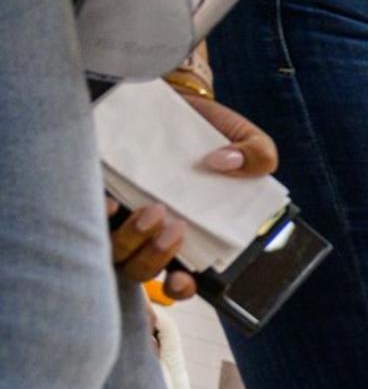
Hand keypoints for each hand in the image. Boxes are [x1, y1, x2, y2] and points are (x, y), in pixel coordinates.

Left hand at [105, 90, 279, 298]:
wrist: (177, 100)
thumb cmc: (215, 131)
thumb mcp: (252, 141)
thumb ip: (258, 157)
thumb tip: (223, 163)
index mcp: (194, 235)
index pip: (181, 280)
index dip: (179, 288)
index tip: (181, 278)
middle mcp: (154, 233)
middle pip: (141, 269)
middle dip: (155, 258)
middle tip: (176, 227)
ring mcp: (125, 216)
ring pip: (113, 251)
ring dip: (132, 239)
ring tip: (153, 210)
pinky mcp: (100, 195)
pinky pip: (88, 218)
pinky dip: (100, 216)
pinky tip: (112, 201)